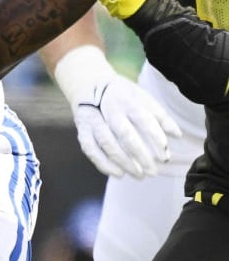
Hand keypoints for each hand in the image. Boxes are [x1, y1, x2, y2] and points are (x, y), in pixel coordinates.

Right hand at [53, 46, 179, 177]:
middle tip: (153, 172)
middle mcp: (109, 110)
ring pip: (107, 145)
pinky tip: (118, 174)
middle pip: (125, 135)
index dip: (155, 139)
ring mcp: (93, 121)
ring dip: (124, 163)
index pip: (144, 120)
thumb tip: (177, 135)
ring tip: (139, 175)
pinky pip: (91, 151)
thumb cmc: (123, 95)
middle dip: (140, 155)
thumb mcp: (143, 97)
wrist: (89, 85)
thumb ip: (160, 116)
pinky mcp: (82, 131)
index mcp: (128, 100)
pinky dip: (104, 164)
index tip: (165, 156)